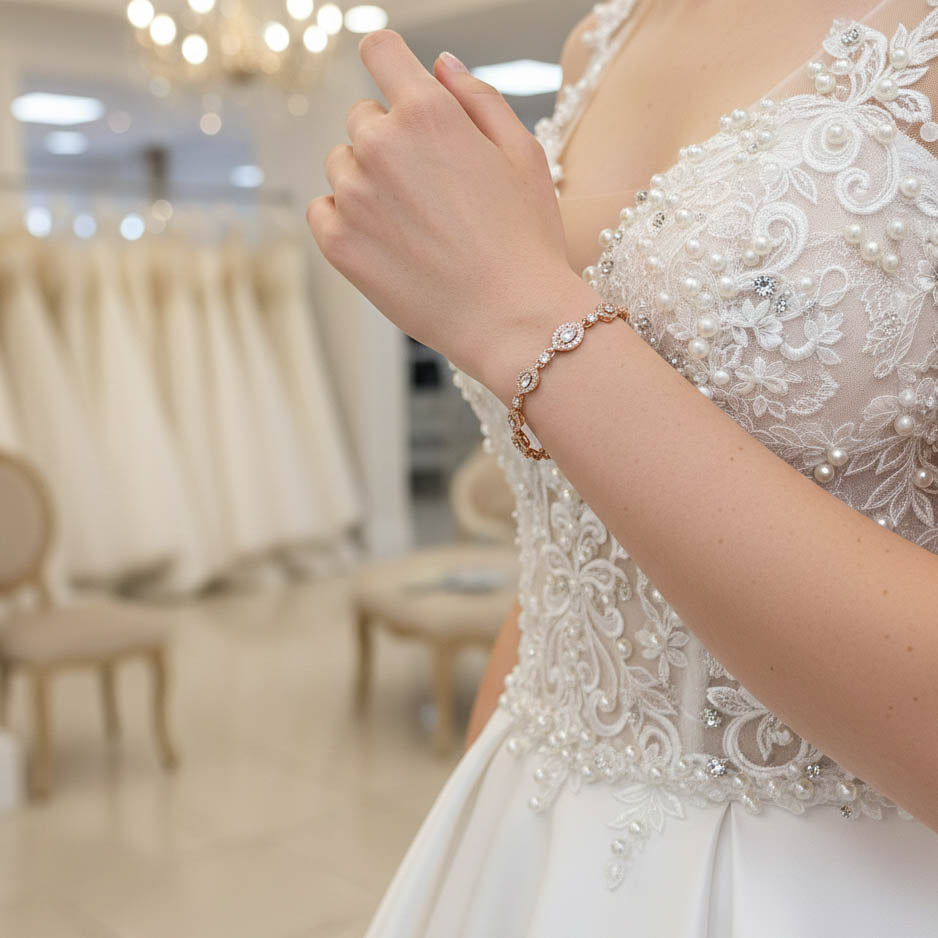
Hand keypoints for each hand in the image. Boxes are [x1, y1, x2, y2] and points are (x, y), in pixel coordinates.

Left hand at [306, 30, 588, 397]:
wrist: (511, 318)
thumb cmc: (526, 239)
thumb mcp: (522, 153)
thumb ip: (477, 97)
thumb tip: (440, 64)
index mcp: (427, 113)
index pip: (380, 50)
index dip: (392, 64)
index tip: (400, 85)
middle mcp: (380, 145)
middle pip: (364, 116)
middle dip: (392, 137)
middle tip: (432, 187)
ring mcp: (353, 195)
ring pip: (342, 163)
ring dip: (368, 179)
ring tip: (414, 221)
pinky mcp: (338, 242)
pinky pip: (323, 208)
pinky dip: (346, 216)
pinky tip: (387, 240)